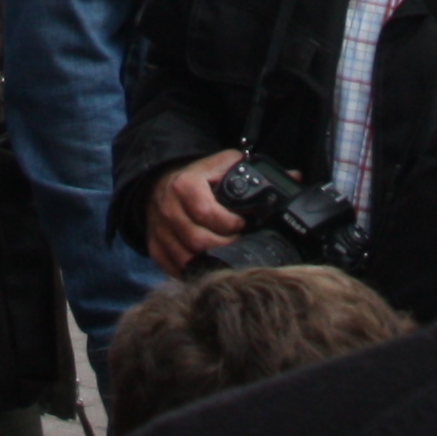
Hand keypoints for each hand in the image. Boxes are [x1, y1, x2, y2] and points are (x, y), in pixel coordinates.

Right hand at [147, 149, 246, 271]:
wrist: (161, 185)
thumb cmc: (197, 179)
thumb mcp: (218, 165)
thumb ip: (243, 170)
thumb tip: (280, 179)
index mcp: (183, 185)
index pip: (206, 212)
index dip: (228, 222)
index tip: (240, 224)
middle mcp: (168, 209)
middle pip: (198, 241)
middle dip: (224, 245)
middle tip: (236, 241)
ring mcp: (159, 231)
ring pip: (187, 259)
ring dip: (210, 260)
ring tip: (224, 252)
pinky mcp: (155, 248)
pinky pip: (175, 269)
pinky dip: (194, 270)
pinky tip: (208, 262)